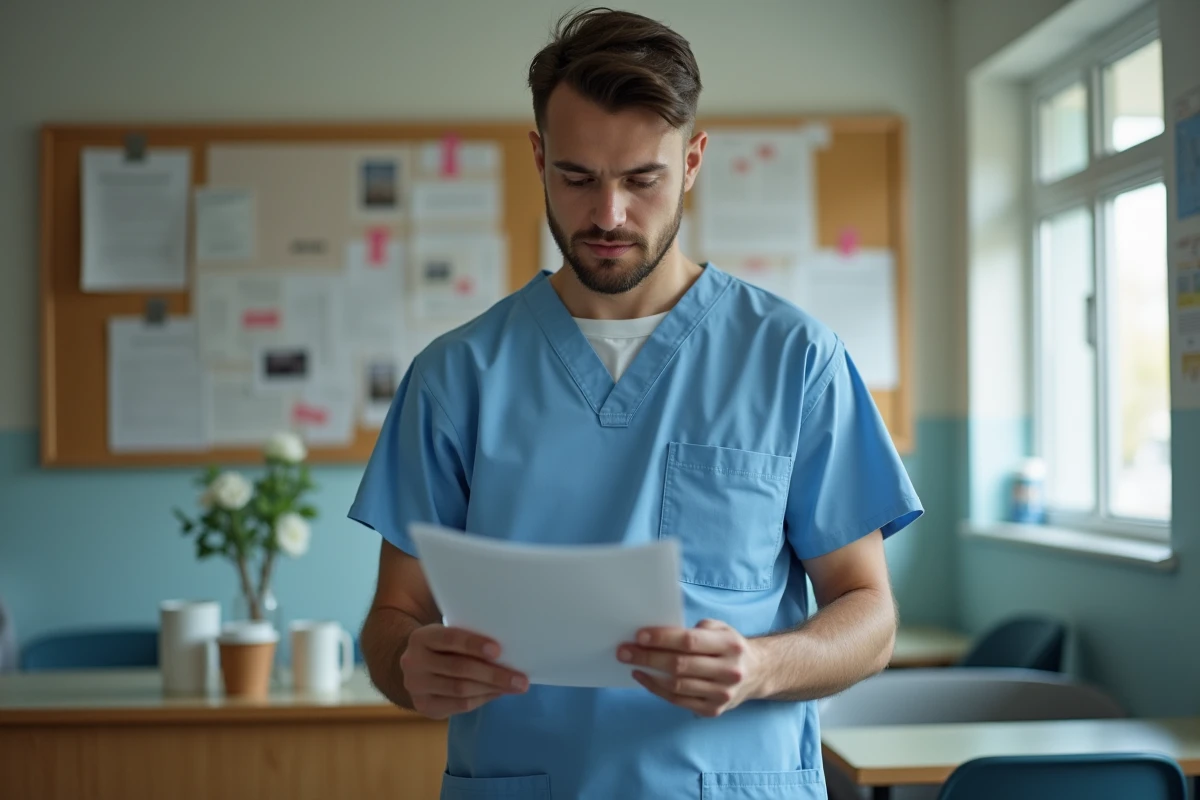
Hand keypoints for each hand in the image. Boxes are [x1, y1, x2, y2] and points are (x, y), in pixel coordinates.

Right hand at [400, 624, 528, 718]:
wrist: (416, 668)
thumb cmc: (444, 648)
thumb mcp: (449, 636)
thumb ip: (469, 640)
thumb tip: (509, 652)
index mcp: (422, 638)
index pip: (450, 638)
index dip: (474, 644)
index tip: (498, 650)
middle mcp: (413, 662)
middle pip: (459, 668)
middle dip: (493, 674)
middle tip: (521, 679)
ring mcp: (416, 686)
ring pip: (461, 689)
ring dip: (492, 688)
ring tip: (515, 686)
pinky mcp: (423, 706)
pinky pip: (459, 705)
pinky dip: (482, 699)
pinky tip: (498, 693)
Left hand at [619, 619, 763, 717]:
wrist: (757, 673)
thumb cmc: (729, 647)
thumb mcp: (721, 628)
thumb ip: (696, 629)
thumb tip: (660, 634)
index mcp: (730, 645)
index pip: (690, 641)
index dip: (662, 638)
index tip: (639, 636)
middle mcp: (729, 671)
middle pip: (680, 665)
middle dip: (648, 657)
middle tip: (624, 650)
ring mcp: (721, 694)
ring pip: (677, 685)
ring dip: (649, 674)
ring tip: (631, 663)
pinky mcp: (713, 710)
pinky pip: (678, 700)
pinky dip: (656, 689)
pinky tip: (644, 677)